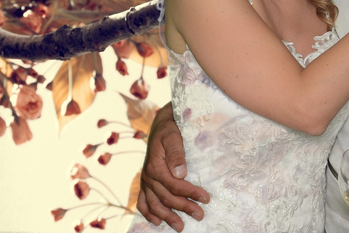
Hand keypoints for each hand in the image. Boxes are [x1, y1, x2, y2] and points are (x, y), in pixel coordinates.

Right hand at [137, 104, 209, 228]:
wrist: (160, 126)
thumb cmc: (169, 130)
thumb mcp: (173, 135)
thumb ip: (176, 153)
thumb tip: (180, 172)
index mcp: (155, 166)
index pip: (174, 185)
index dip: (190, 193)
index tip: (206, 198)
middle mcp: (148, 176)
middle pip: (167, 197)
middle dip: (184, 207)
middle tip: (200, 215)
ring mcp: (145, 182)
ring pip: (155, 204)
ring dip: (167, 217)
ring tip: (181, 227)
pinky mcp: (144, 184)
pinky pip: (143, 203)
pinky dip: (148, 214)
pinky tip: (157, 222)